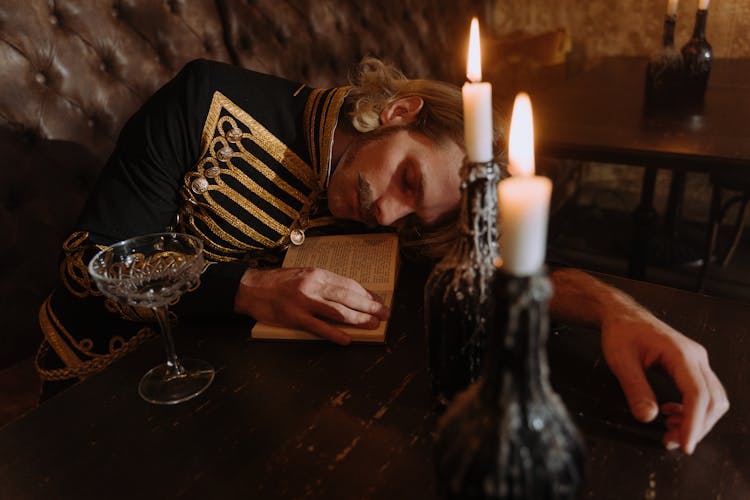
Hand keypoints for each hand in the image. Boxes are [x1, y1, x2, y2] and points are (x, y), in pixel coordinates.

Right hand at [233, 267, 389, 344]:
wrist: (251, 288)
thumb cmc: (278, 282)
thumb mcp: (304, 275)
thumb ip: (324, 284)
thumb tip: (348, 295)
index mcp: (317, 274)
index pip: (348, 284)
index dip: (366, 293)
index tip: (378, 300)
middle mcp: (313, 285)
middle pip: (348, 297)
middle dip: (370, 306)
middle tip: (385, 313)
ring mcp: (304, 301)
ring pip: (338, 311)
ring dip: (358, 319)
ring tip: (373, 325)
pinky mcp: (294, 317)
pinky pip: (318, 327)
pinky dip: (335, 334)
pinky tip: (348, 339)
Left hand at [600, 309, 728, 454]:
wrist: (623, 315)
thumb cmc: (622, 332)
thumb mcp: (621, 361)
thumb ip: (635, 389)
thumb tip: (647, 417)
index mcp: (680, 353)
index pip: (697, 394)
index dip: (694, 423)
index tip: (685, 445)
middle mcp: (695, 357)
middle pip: (712, 401)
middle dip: (696, 427)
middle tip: (671, 442)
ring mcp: (697, 361)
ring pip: (712, 399)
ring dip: (696, 420)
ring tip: (669, 431)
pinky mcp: (692, 366)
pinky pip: (702, 393)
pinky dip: (691, 410)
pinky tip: (670, 415)